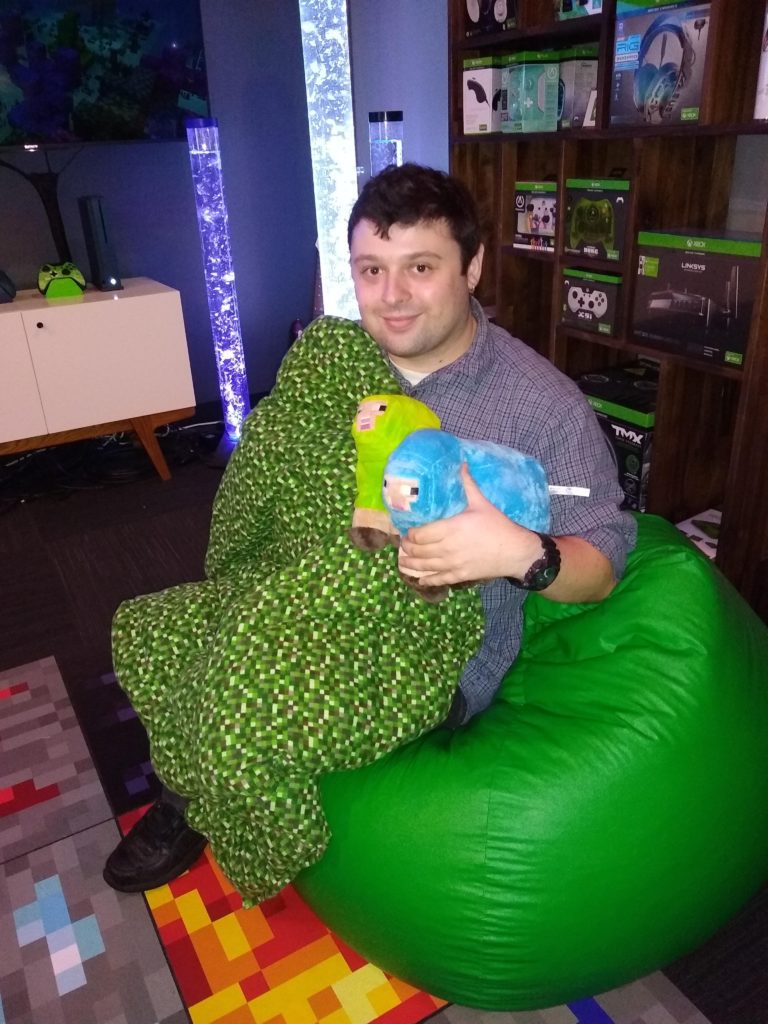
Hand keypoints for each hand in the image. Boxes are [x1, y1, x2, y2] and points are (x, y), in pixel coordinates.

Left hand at [398, 464, 543, 586]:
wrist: (515, 550)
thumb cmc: (497, 525)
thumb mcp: (481, 503)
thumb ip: (468, 484)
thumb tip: (462, 464)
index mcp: (449, 528)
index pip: (420, 535)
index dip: (410, 535)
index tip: (407, 533)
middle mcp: (447, 548)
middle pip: (418, 551)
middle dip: (407, 549)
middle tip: (403, 545)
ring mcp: (452, 564)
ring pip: (424, 566)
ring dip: (410, 565)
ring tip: (402, 562)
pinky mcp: (460, 576)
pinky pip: (439, 579)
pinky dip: (427, 579)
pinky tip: (420, 579)